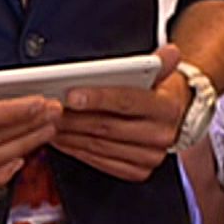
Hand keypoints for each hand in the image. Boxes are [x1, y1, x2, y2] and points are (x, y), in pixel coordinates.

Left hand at [53, 45, 189, 181]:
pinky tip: (63, 139)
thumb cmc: (157, 94)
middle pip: (108, 126)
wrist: (173, 120)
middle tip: (51, 109)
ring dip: (71, 135)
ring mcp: (150, 157)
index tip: (71, 95)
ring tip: (51, 122)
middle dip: (75, 118)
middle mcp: (161, 135)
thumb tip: (170, 51)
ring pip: (100, 146)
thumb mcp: (159, 75)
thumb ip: (159, 63)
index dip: (98, 98)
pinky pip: (101, 162)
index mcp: (167, 108)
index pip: (127, 101)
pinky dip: (77, 150)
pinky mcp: (138, 171)